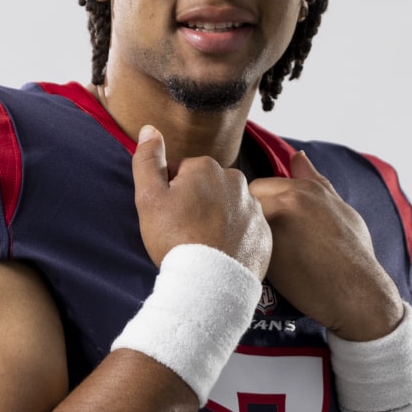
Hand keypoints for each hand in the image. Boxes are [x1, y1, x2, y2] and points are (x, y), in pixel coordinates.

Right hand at [131, 126, 270, 277]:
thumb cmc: (175, 239)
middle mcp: (236, 181)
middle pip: (208, 188)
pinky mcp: (264, 233)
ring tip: (203, 244)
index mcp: (207, 168)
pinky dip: (234, 237)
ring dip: (216, 220)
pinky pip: (245, 229)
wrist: (209, 283)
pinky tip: (221, 253)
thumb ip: (148, 160)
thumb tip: (149, 129)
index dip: (171, 195)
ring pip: (227, 207)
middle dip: (196, 204)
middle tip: (184, 232)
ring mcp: (253, 208)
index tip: (169, 217)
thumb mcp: (149, 198)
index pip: (183, 173)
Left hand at [248, 150, 405, 340]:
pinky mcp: (266, 251)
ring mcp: (277, 224)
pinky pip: (244, 246)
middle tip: (264, 241)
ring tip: (264, 254)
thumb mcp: (340, 209)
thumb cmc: (353, 254)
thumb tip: (298, 156)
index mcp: (307, 188)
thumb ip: (315, 181)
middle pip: (247, 200)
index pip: (261, 186)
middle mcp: (291, 199)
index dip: (262, 208)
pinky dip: (248, 255)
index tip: (271, 227)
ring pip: (243, 222)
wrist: (357, 293)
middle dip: (251, 218)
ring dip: (246, 235)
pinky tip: (265, 267)